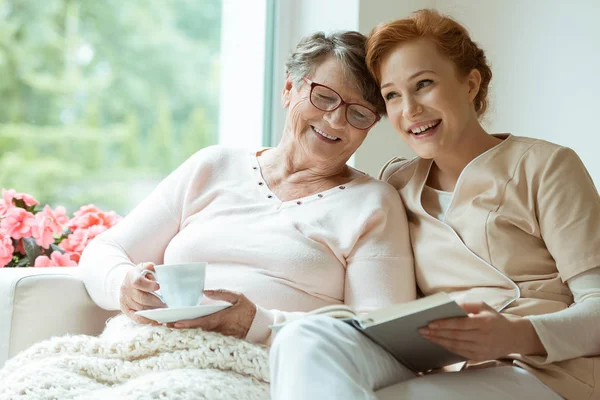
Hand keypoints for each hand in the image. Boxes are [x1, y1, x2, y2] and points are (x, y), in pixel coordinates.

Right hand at [120, 262, 166, 324]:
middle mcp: (126, 289)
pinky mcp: (126, 309)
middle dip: (156, 302)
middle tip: (167, 304)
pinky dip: (146, 320)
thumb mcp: (144, 267)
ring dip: (153, 311)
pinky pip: (136, 317)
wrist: (126, 282)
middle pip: (141, 298)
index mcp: (131, 277)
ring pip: (140, 308)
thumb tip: (153, 267)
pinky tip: (156, 320)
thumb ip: (150, 267)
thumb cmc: (140, 274)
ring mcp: (125, 300)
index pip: (138, 282)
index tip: (159, 286)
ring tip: (165, 311)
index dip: (148, 285)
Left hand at [170, 289, 256, 338]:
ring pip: (199, 333)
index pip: (201, 322)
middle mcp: (218, 329)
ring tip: (170, 327)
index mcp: (221, 318)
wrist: (259, 325)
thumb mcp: (237, 296)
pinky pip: (206, 336)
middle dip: (181, 328)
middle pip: (196, 329)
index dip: (188, 323)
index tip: (176, 323)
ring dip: (186, 330)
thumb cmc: (248, 309)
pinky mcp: (221, 338)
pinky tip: (185, 330)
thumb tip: (205, 291)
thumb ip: (221, 293)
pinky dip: (195, 333)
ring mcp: (219, 335)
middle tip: (166, 325)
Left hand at [419, 301, 545, 360]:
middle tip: (422, 330)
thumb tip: (450, 305)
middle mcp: (483, 337)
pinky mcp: (479, 357)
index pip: (460, 324)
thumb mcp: (484, 307)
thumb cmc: (495, 319)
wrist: (513, 337)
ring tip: (426, 336)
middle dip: (436, 333)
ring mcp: (481, 349)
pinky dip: (447, 347)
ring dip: (439, 341)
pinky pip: (460, 352)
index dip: (444, 324)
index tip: (430, 323)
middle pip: (455, 336)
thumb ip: (467, 305)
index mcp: (484, 323)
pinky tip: (438, 342)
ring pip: (456, 346)